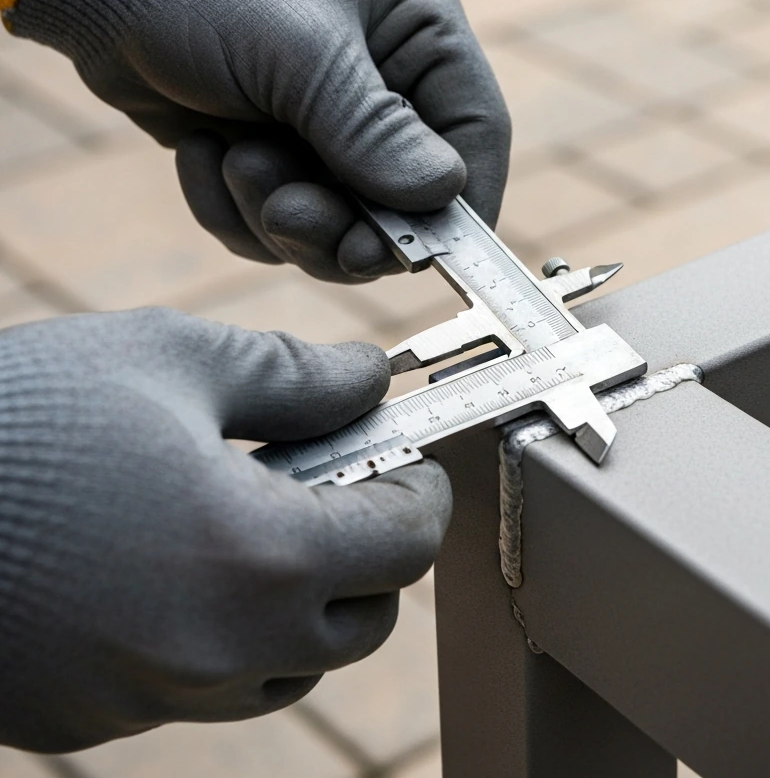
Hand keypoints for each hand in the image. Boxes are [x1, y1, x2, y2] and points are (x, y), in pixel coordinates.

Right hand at [0, 309, 450, 751]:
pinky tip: (163, 571)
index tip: (407, 463)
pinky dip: (212, 640)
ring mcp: (151, 699)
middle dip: (367, 556)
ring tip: (246, 528)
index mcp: (259, 556)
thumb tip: (370, 378)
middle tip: (332, 491)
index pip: (405, 545)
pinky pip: (195, 691)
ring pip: (286, 672)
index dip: (419, 495)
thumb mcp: (168, 358)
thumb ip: (293, 376)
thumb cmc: (15, 417)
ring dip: (298, 609)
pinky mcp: (89, 721)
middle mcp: (220, 650)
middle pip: (361, 624)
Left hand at [4, 0, 509, 281]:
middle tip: (288, 213)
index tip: (422, 253)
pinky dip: (235, 212)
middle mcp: (388, 87)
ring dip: (280, 216)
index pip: (476, 136)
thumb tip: (440, 198)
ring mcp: (332, 131)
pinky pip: (280, 230)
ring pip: (341, 229)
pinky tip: (203, 153)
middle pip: (407, 202)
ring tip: (235, 160)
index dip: (458, 206)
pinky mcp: (280, 162)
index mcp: (420, 36)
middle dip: (342, 222)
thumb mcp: (297, 54)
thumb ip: (372, 131)